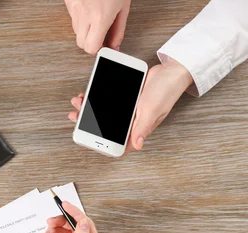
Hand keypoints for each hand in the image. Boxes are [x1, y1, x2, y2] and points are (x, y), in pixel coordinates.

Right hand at [64, 0, 130, 54]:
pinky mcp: (68, 3)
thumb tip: (115, 46)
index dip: (98, 50)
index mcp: (100, 17)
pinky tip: (89, 8)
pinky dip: (80, 18)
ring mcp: (74, 8)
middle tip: (100, 35)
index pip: (91, 48)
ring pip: (76, 31)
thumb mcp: (123, 7)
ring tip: (96, 17)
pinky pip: (72, 18)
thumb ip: (118, 30)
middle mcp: (84, 14)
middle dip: (91, 42)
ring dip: (85, 30)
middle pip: (81, 43)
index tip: (104, 48)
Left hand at [68, 58, 192, 152]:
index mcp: (138, 130)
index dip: (103, 146)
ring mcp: (128, 112)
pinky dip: (96, 97)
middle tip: (76, 116)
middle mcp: (132, 123)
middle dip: (88, 124)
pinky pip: (108, 101)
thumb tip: (137, 146)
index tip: (88, 139)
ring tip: (78, 102)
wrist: (171, 70)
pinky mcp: (125, 100)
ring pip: (105, 115)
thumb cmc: (166, 91)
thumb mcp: (151, 110)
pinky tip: (88, 93)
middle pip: (106, 129)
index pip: (119, 145)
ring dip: (89, 109)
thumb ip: (142, 128)